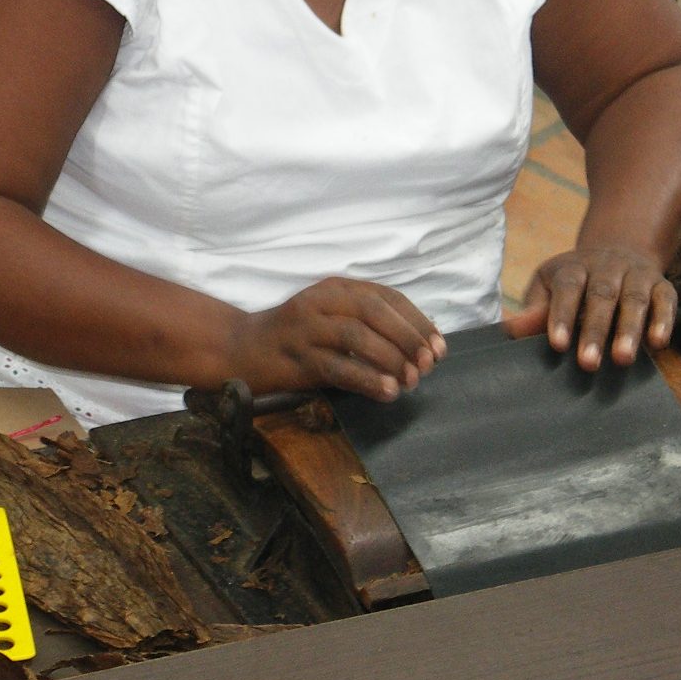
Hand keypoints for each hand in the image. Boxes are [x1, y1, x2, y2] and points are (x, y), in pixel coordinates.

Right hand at [225, 277, 446, 400]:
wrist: (241, 350)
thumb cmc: (297, 338)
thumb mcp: (333, 320)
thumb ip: (370, 325)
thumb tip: (421, 346)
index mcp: (337, 287)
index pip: (386, 297)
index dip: (416, 321)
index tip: (439, 346)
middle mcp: (321, 300)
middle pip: (374, 311)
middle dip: (408, 337)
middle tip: (429, 363)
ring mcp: (305, 327)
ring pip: (356, 336)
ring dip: (391, 358)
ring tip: (412, 380)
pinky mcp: (295, 356)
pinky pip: (336, 366)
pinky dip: (366, 379)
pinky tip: (386, 392)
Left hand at [504, 246, 674, 371]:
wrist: (617, 253)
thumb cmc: (574, 282)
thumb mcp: (548, 287)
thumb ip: (534, 310)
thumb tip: (511, 329)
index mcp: (574, 267)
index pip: (567, 287)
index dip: (561, 314)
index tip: (557, 344)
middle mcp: (607, 267)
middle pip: (602, 295)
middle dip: (595, 330)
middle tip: (589, 363)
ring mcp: (636, 274)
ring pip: (634, 298)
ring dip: (630, 329)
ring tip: (623, 359)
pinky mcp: (661, 285)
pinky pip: (666, 300)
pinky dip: (664, 320)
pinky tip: (658, 343)